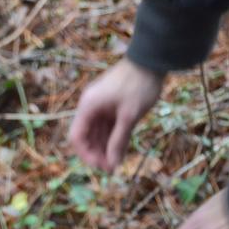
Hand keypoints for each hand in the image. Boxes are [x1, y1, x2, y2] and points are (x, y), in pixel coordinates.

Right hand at [69, 58, 164, 172]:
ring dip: (103, 147)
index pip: (77, 136)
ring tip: (116, 162)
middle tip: (111, 168)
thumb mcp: (129, 116)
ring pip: (96, 132)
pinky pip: (106, 126)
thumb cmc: (138, 86)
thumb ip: (118, 140)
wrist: (150, 60)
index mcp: (88, 107)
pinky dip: (111, 138)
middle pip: (86, 136)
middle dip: (96, 153)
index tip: (101, 167)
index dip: (86, 154)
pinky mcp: (110, 105)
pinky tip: (120, 150)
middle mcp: (90, 107)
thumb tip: (112, 163)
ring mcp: (99, 105)